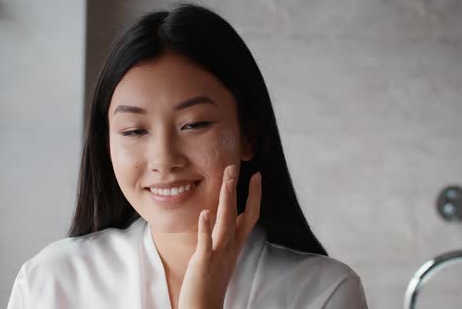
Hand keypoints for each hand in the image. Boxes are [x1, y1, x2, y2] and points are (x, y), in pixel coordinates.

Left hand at [178, 164, 261, 308]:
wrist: (205, 308)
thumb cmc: (211, 282)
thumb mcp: (223, 256)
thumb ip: (226, 238)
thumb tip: (225, 220)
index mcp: (235, 244)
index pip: (250, 215)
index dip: (254, 195)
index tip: (256, 175)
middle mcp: (231, 247)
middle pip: (239, 213)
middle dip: (238, 189)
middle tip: (235, 167)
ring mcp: (219, 254)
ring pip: (225, 222)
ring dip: (226, 199)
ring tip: (227, 179)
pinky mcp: (204, 262)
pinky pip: (206, 243)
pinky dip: (206, 227)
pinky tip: (204, 213)